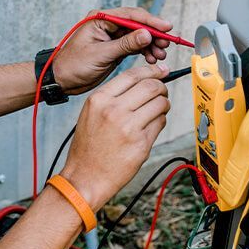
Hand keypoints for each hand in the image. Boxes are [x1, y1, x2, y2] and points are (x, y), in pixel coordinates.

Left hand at [53, 7, 172, 93]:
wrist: (62, 80)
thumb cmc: (73, 65)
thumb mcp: (101, 54)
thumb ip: (125, 44)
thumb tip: (146, 34)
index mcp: (100, 19)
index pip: (130, 15)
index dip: (150, 21)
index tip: (166, 27)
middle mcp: (107, 25)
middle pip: (137, 24)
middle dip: (153, 34)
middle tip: (166, 44)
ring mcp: (112, 36)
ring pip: (138, 36)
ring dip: (151, 45)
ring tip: (160, 56)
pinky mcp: (115, 48)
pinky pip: (134, 46)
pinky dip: (144, 52)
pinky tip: (152, 59)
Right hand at [58, 64, 170, 210]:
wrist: (85, 177)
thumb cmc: (88, 147)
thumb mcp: (91, 113)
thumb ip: (113, 97)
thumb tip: (141, 82)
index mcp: (99, 99)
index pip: (132, 75)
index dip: (151, 71)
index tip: (161, 71)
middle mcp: (114, 110)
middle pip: (151, 86)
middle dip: (162, 87)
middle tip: (162, 92)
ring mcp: (128, 127)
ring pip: (160, 103)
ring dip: (164, 105)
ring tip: (158, 110)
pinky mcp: (141, 144)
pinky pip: (160, 123)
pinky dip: (160, 122)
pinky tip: (151, 127)